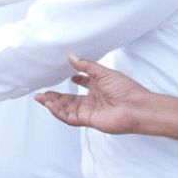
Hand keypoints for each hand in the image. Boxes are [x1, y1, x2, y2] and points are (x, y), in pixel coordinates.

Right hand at [35, 55, 150, 135]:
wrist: (136, 107)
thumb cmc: (127, 90)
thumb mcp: (104, 72)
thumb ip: (86, 66)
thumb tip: (72, 57)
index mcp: (99, 87)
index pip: (84, 84)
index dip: (76, 80)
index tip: (69, 75)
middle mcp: (93, 100)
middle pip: (70, 99)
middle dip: (55, 97)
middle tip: (41, 93)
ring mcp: (90, 111)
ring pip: (67, 109)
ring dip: (53, 104)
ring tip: (41, 98)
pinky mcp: (89, 120)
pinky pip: (70, 117)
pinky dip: (59, 112)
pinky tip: (51, 106)